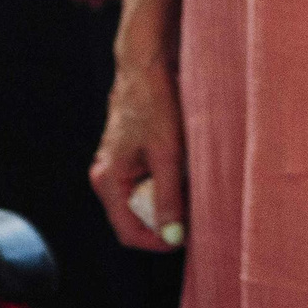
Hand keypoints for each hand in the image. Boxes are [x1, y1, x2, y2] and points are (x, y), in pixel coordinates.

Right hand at [89, 61, 185, 253]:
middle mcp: (108, 177)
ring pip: (146, 199)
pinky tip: (188, 168)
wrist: (148, 66)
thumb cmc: (155, 104)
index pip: (128, 232)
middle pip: (137, 218)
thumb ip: (168, 196)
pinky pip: (150, 182)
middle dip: (167, 219)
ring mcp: (119, 167)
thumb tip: (172, 236)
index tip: (189, 239)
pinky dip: (170, 182)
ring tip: (194, 183)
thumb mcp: (167, 153)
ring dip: (171, 199)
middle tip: (199, 209)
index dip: (159, 241)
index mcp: (108, 180)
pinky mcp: (132, 157)